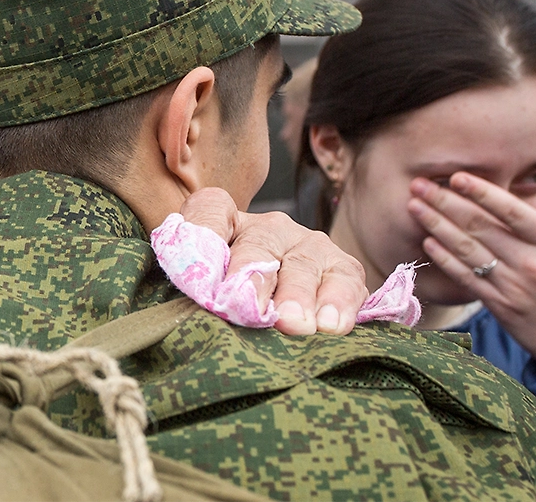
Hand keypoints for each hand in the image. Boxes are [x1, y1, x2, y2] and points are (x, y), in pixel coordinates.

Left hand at [179, 188, 366, 335]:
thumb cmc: (231, 304)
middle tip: (254, 310)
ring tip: (293, 324)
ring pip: (301, 265)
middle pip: (259, 244)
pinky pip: (344, 280)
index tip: (202, 273)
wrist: (278, 318)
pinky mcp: (342, 268)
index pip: (210, 210)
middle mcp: (268, 228)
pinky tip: (331, 326)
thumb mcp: (205, 290)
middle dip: (255, 278)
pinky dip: (338, 302)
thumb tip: (191, 309)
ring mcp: (308, 245)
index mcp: (225, 222)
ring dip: (297, 295)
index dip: (203, 233)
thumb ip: (196, 286)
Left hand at [408, 172, 535, 380]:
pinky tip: (428, 242)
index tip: (458, 176)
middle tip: (420, 184)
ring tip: (414, 206)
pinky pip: (468, 279)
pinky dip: (446, 259)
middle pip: (482, 227)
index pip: (515, 213)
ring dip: (437, 226)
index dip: (484, 193)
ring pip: (468, 250)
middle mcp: (534, 264)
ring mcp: (515, 287)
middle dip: (447, 203)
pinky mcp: (501, 308)